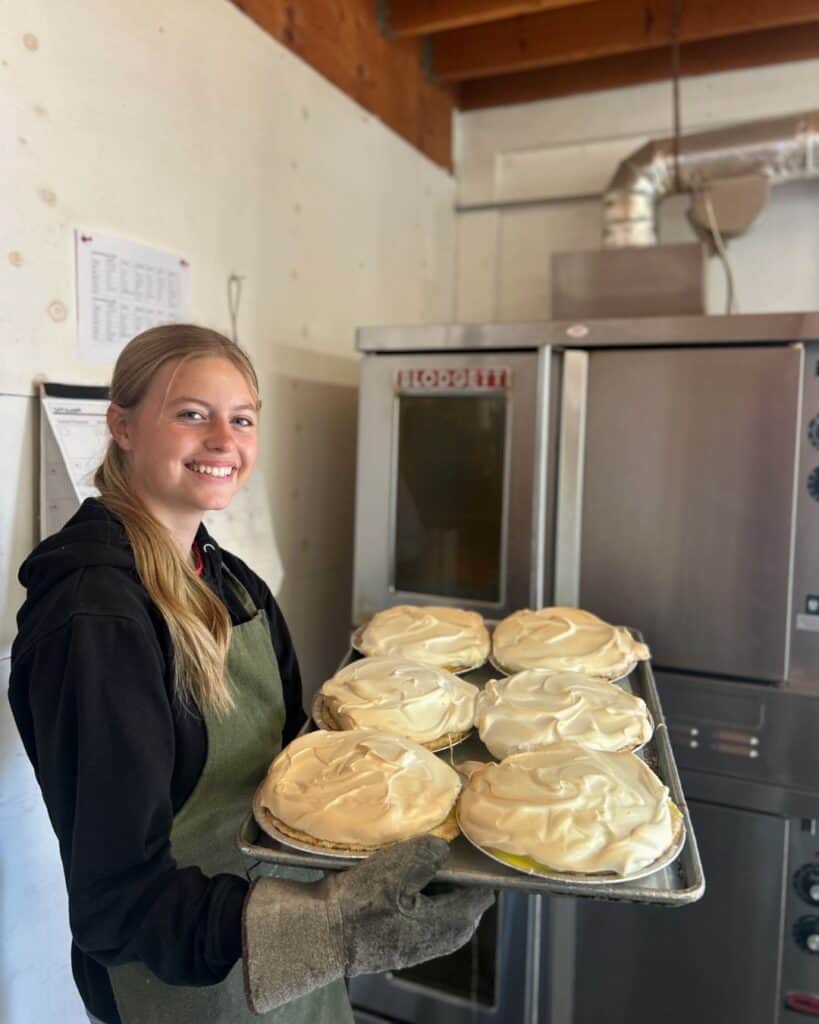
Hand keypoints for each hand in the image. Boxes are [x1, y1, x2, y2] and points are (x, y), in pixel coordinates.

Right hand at [329, 834, 494, 975]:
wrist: (318, 935)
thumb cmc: (360, 904)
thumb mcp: (397, 869)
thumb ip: (429, 854)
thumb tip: (443, 849)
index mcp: (450, 923)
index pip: (482, 892)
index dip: (476, 866)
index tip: (464, 841)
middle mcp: (440, 938)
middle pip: (463, 899)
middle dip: (454, 872)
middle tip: (437, 844)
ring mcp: (418, 943)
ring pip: (440, 904)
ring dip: (432, 881)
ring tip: (415, 856)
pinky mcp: (398, 940)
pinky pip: (420, 910)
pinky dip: (415, 892)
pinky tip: (397, 875)